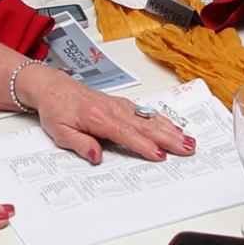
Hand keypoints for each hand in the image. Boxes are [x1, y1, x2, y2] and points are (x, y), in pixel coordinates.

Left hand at [26, 70, 195, 164]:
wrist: (54, 88)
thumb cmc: (57, 110)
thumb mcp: (60, 133)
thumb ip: (80, 144)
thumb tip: (97, 156)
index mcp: (97, 118)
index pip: (126, 134)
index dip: (144, 146)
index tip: (160, 155)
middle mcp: (113, 110)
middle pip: (145, 126)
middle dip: (169, 138)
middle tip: (187, 148)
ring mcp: (120, 106)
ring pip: (150, 118)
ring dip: (171, 129)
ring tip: (189, 140)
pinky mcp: (123, 104)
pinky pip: (146, 113)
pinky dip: (163, 120)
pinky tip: (175, 127)